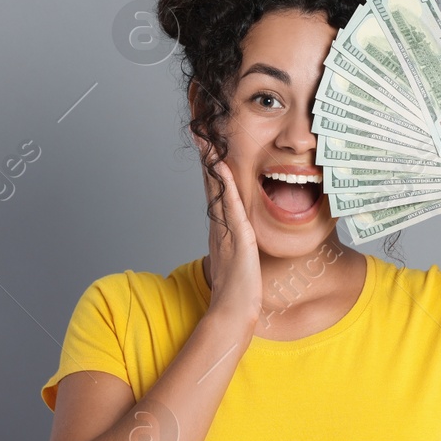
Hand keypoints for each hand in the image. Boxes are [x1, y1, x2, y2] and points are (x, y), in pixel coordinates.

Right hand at [195, 136, 262, 326]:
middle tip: (198, 130)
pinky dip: (226, 185)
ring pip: (216, 190)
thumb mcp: (238, 259)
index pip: (214, 190)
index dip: (209, 167)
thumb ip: (237, 244)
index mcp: (221, 227)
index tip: (206, 144)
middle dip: (205, 157)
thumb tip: (241, 238)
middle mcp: (219, 225)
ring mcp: (226, 229)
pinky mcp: (237, 236)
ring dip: (211, 163)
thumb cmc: (238, 289)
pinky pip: (230, 206)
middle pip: (210, 184)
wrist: (233, 310)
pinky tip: (222, 168)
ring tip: (206, 139)